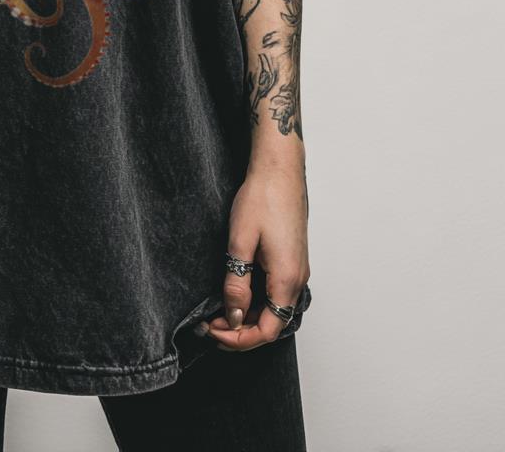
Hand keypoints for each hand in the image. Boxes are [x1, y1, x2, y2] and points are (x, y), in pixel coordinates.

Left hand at [204, 161, 308, 351]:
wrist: (279, 170)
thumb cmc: (262, 198)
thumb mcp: (240, 242)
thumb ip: (237, 283)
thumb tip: (234, 316)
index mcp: (287, 279)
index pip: (267, 330)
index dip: (239, 339)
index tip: (213, 331)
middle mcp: (298, 279)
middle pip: (272, 324)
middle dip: (240, 331)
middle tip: (209, 324)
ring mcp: (297, 269)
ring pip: (274, 309)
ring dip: (248, 316)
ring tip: (218, 311)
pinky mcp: (292, 260)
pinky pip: (276, 293)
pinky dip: (256, 301)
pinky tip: (236, 293)